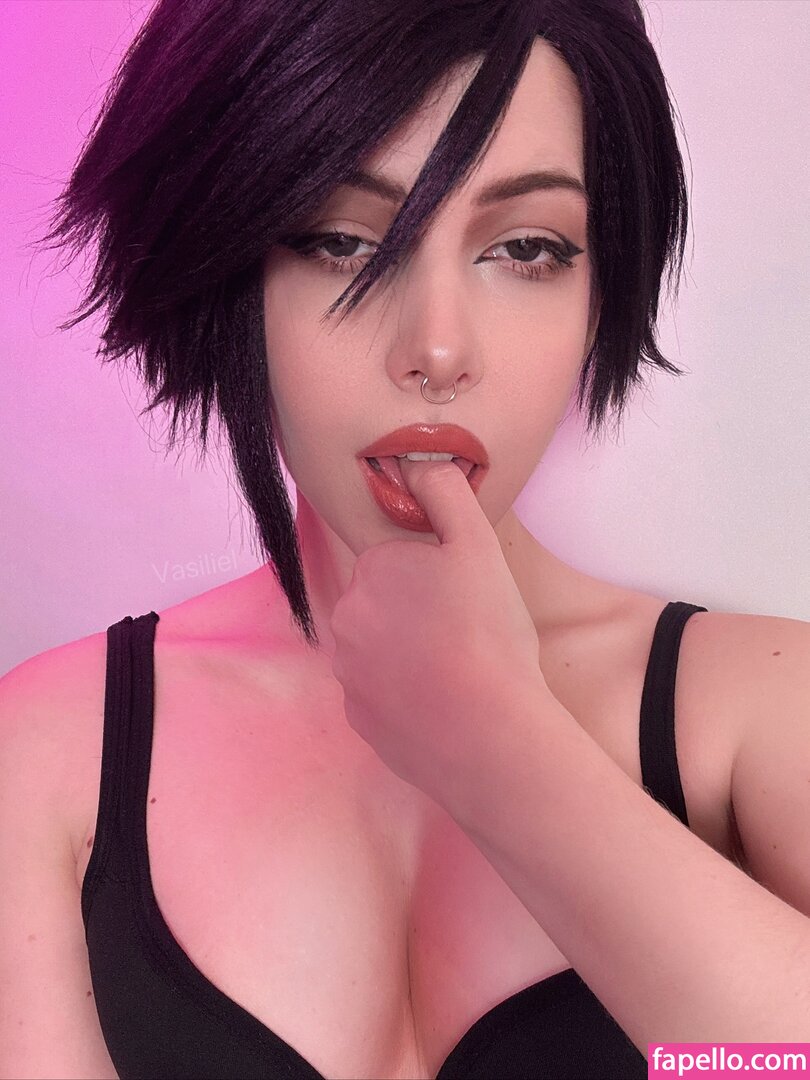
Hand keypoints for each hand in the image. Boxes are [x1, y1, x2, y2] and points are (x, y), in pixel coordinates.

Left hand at [329, 460, 550, 812]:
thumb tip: (417, 463)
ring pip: (381, 650)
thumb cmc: (488, 634)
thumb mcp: (478, 545)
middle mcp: (346, 618)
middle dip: (419, 614)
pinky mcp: (358, 718)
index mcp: (372, 570)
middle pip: (387, 605)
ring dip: (410, 655)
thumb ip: (445, 494)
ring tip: (458, 671)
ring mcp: (348, 673)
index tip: (465, 600)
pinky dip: (406, 696)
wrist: (487, 732)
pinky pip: (381, 694)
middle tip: (466, 634)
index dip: (437, 578)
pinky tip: (443, 703)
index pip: (400, 562)